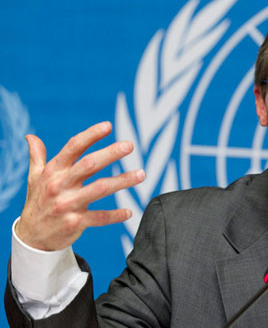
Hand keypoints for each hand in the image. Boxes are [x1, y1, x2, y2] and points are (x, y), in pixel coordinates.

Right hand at [16, 122, 144, 250]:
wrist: (31, 237)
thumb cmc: (38, 201)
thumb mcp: (34, 178)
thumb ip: (36, 156)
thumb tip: (30, 136)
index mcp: (53, 171)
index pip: (73, 148)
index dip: (90, 135)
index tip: (108, 126)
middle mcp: (59, 185)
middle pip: (89, 165)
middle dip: (110, 154)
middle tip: (130, 145)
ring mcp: (67, 204)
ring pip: (99, 189)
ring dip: (122, 181)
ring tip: (141, 174)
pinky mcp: (75, 223)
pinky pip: (100, 217)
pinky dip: (115, 215)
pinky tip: (130, 212)